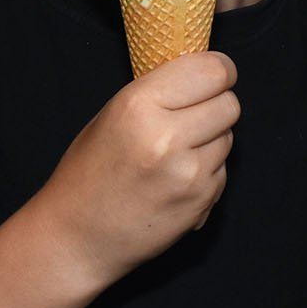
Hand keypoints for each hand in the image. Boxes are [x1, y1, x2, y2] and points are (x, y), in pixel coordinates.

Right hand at [30, 50, 239, 293]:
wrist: (77, 237)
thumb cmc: (90, 172)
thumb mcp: (114, 114)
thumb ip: (161, 92)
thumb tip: (208, 74)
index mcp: (139, 104)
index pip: (213, 70)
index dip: (219, 71)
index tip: (216, 77)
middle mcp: (166, 136)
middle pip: (229, 104)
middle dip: (216, 107)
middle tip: (192, 117)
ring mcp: (187, 172)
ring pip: (228, 137)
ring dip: (211, 141)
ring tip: (175, 154)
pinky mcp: (199, 201)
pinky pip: (221, 171)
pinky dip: (207, 173)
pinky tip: (175, 182)